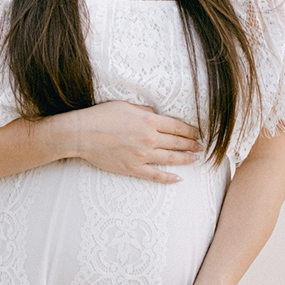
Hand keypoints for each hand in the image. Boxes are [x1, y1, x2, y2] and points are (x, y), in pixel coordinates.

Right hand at [68, 101, 201, 183]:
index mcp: (149, 120)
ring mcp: (142, 155)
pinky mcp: (133, 168)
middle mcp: (149, 138)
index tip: (197, 132)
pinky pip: (155, 175)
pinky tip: (178, 178)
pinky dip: (168, 178)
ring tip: (194, 159)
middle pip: (177, 142)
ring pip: (170, 158)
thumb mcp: (125, 105)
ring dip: (185, 159)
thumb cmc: (101, 116)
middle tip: (201, 146)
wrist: (83, 134)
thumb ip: (144, 110)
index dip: (190, 130)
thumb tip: (155, 114)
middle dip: (191, 144)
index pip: (177, 126)